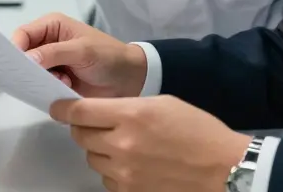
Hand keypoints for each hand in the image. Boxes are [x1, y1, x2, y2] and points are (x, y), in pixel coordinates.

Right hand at [11, 13, 147, 98]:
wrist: (130, 78)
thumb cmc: (108, 56)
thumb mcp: (82, 51)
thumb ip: (53, 53)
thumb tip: (25, 59)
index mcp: (51, 26)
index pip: (22, 34)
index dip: (14, 49)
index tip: (13, 66)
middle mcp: (48, 43)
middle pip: (23, 55)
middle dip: (26, 67)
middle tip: (33, 78)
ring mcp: (51, 64)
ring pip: (30, 73)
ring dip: (41, 79)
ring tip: (60, 82)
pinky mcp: (56, 82)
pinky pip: (41, 86)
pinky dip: (48, 89)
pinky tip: (65, 88)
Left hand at [52, 96, 250, 191]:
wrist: (224, 169)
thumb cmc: (198, 131)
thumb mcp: (162, 104)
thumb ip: (126, 107)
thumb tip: (98, 112)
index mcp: (132, 114)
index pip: (80, 111)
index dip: (64, 108)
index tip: (58, 107)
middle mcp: (122, 144)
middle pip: (80, 135)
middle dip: (84, 128)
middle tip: (98, 124)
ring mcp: (124, 172)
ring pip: (92, 158)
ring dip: (100, 150)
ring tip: (126, 145)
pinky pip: (106, 179)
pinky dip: (113, 171)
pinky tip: (134, 165)